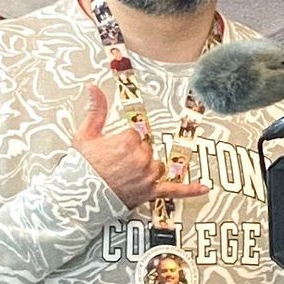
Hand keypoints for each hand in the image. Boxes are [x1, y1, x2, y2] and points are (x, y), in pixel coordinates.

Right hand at [72, 85, 208, 209]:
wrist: (78, 196)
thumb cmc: (81, 167)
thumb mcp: (85, 134)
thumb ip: (96, 109)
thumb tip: (93, 87)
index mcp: (127, 142)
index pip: (136, 134)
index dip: (124, 141)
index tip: (113, 148)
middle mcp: (141, 158)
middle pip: (147, 149)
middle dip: (133, 154)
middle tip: (115, 163)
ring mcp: (148, 176)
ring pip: (157, 165)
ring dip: (145, 168)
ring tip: (125, 174)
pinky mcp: (151, 192)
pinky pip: (175, 190)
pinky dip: (190, 189)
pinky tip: (204, 187)